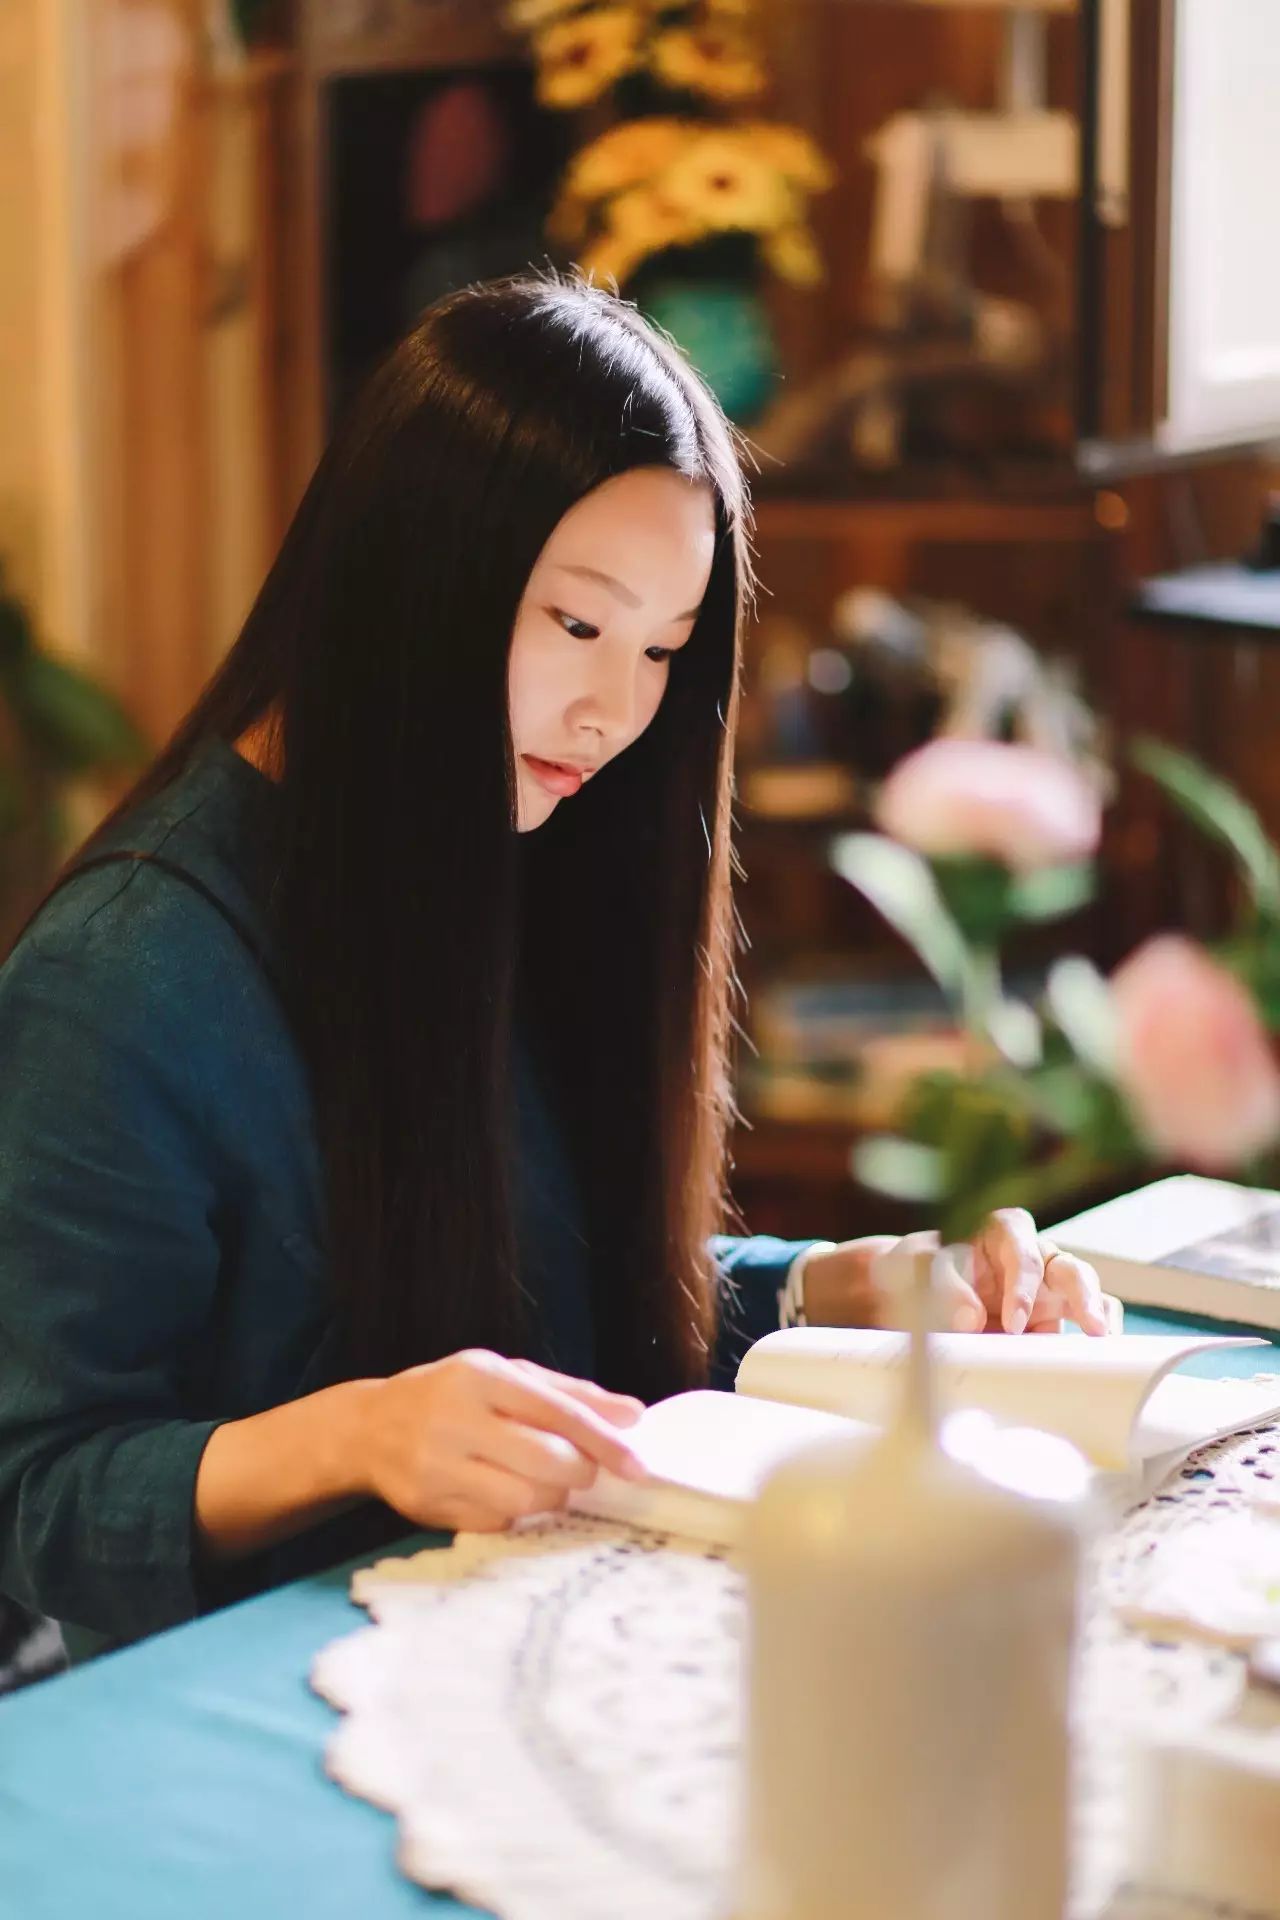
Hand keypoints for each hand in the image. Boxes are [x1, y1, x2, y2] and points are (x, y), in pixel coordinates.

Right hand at [352, 1349, 646, 1532]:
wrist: (368, 1428)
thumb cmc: (452, 1396)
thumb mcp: (505, 1377)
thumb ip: (569, 1394)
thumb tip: (633, 1416)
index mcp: (479, 1376)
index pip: (556, 1411)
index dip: (603, 1441)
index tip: (637, 1466)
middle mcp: (454, 1419)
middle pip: (545, 1461)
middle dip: (578, 1472)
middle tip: (580, 1470)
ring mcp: (436, 1465)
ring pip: (524, 1499)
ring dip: (550, 1496)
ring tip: (542, 1480)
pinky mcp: (426, 1506)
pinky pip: (495, 1521)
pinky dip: (515, 1512)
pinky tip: (502, 1491)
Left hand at [799, 1210, 1107, 1336]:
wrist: (903, 1294)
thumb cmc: (916, 1268)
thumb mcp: (920, 1267)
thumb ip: (944, 1289)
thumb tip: (971, 1321)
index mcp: (1002, 1232)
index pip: (1023, 1252)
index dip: (1023, 1287)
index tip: (1012, 1323)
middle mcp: (1032, 1258)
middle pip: (1070, 1268)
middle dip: (1083, 1295)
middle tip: (1091, 1327)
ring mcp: (1044, 1291)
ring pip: (1086, 1296)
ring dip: (1098, 1318)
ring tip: (1103, 1344)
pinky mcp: (1046, 1322)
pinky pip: (1077, 1328)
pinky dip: (1089, 1342)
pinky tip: (1099, 1360)